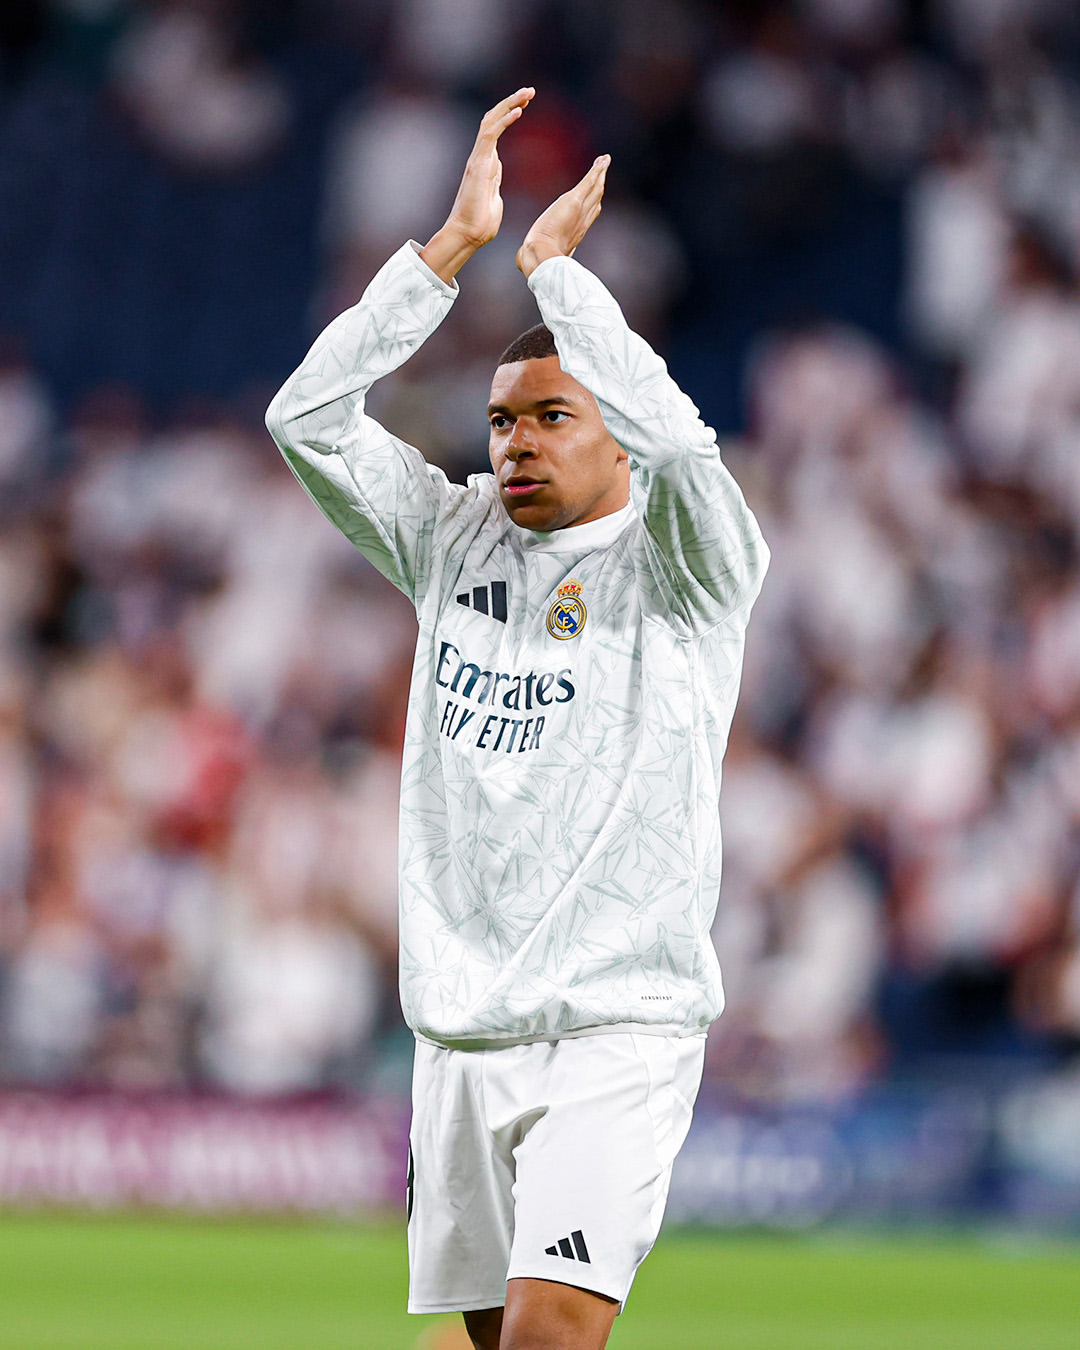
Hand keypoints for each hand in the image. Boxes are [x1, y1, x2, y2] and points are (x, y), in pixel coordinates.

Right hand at [420, 87, 534, 282]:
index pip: (496, 129)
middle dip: (511, 103)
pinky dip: (504, 121)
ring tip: (527, 94)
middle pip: (493, 119)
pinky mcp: (479, 164)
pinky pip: (491, 135)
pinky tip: (518, 111)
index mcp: (486, 163)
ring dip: (510, 105)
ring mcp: (478, 158)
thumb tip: (495, 184)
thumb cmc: (481, 224)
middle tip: (530, 91)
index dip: (509, 114)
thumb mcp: (494, 199)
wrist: (469, 234)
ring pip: (491, 121)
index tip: (525, 104)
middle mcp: (481, 156)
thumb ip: (494, 186)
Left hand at [516, 154, 610, 277]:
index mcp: (575, 233)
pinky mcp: (574, 201)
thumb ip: (530, 254)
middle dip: (600, 185)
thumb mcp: (535, 253)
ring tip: (605, 161)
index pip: (588, 215)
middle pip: (596, 200)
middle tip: (603, 171)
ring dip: (600, 174)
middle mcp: (582, 222)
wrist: (542, 255)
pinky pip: (589, 183)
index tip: (595, 196)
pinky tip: (603, 160)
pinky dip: (597, 171)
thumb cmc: (537, 258)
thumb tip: (519, 262)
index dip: (593, 204)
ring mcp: (580, 210)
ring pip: (595, 189)